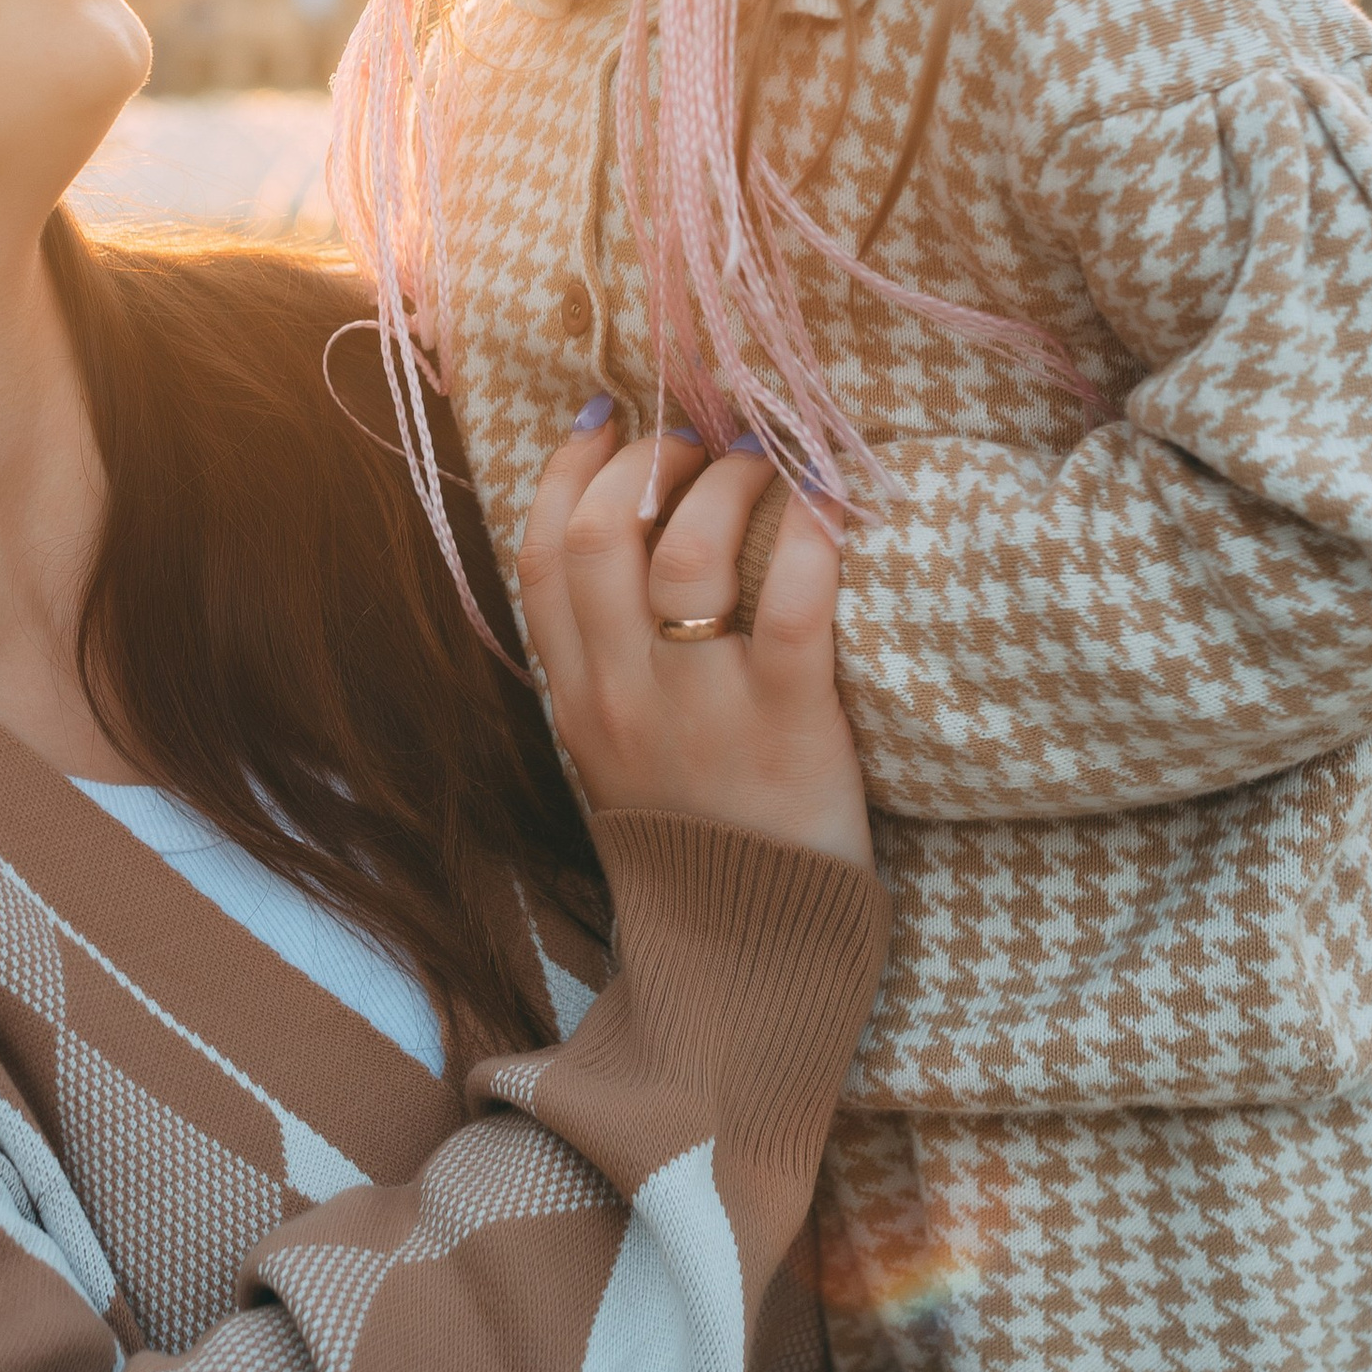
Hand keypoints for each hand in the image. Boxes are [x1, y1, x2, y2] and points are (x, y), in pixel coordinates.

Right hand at [518, 410, 871, 869]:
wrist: (750, 953)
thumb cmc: (697, 834)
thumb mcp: (615, 749)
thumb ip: (607, 657)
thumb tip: (629, 536)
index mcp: (577, 696)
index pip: (541, 556)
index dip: (571, 470)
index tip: (607, 417)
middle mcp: (626, 696)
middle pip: (602, 537)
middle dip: (650, 460)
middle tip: (700, 442)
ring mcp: (704, 712)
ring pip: (691, 553)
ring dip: (729, 484)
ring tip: (764, 469)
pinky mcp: (790, 725)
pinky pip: (795, 604)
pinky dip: (813, 533)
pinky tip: (831, 497)